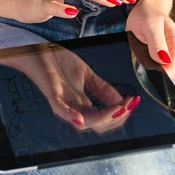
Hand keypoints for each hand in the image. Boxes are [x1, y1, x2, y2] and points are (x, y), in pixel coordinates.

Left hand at [0, 45, 140, 133]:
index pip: (105, 117)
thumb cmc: (59, 62)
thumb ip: (103, 88)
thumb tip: (121, 101)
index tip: (134, 102)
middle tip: (129, 106)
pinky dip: (71, 117)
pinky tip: (81, 118)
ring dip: (102, 118)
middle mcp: (75, 107)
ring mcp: (64, 103)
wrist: (40, 50)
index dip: (121, 112)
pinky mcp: (52, 95)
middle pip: (98, 124)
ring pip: (84, 122)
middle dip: (117, 117)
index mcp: (83, 103)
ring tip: (117, 109)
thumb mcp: (87, 74)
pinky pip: (61, 111)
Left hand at [125, 0, 174, 80]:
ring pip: (170, 71)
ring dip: (157, 68)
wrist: (147, 9)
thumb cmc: (147, 15)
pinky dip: (157, 66)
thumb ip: (157, 43)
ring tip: (146, 54)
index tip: (150, 68)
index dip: (162, 73)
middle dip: (159, 70)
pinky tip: (149, 56)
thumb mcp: (149, 26)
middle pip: (173, 72)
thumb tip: (164, 61)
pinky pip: (165, 68)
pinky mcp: (170, 56)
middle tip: (145, 57)